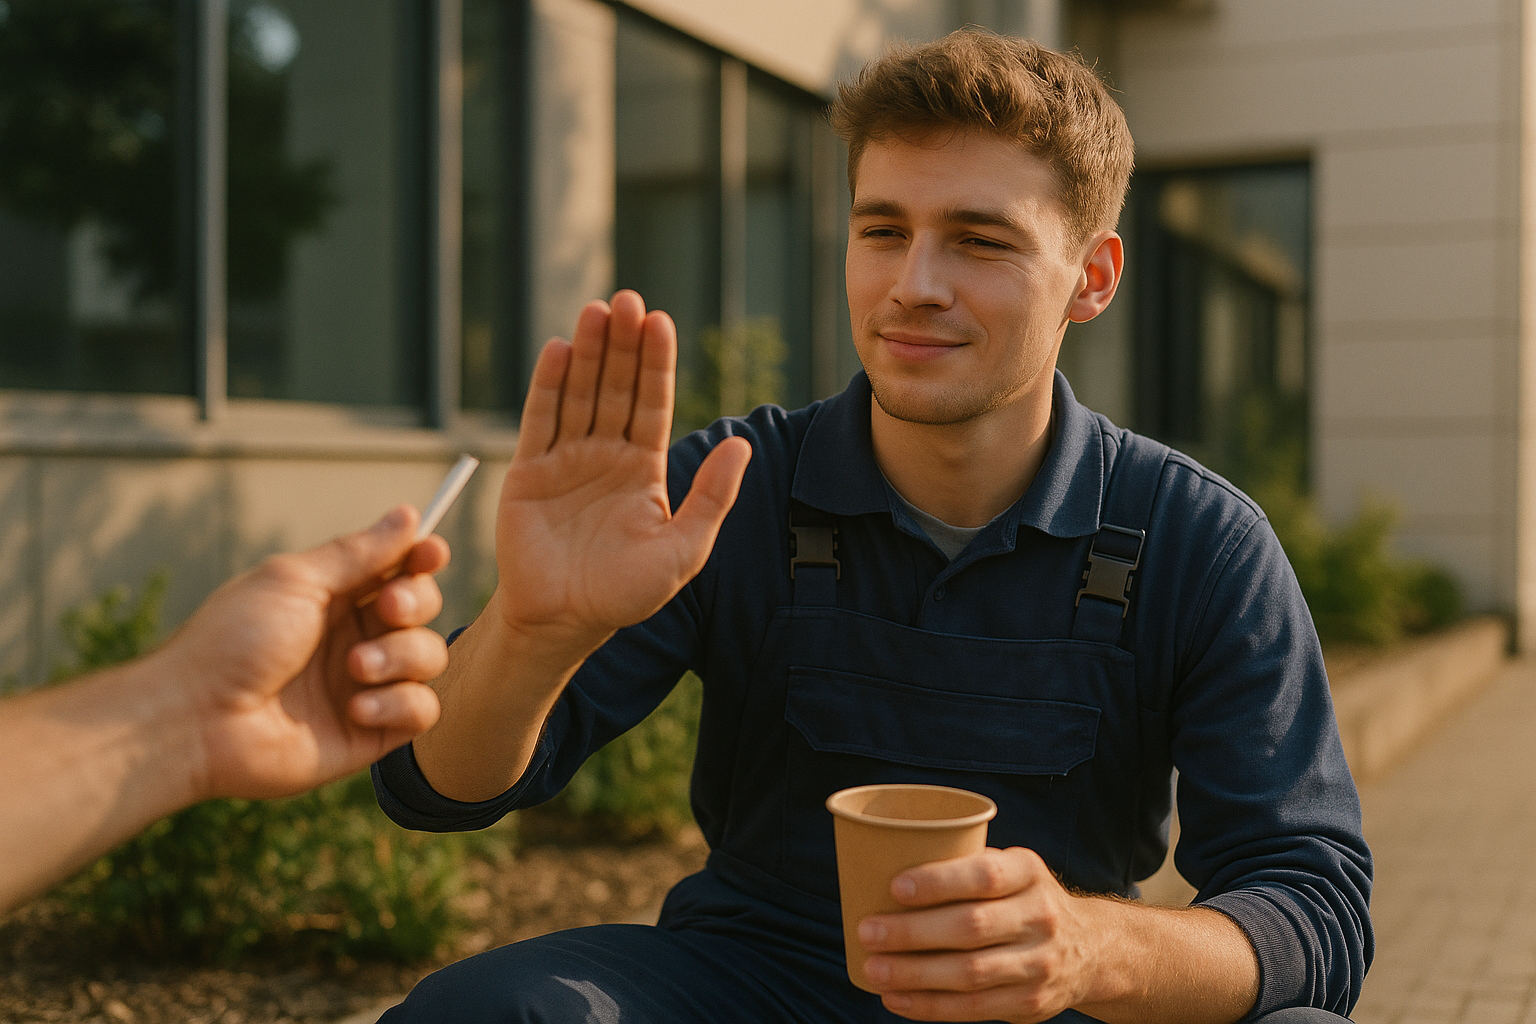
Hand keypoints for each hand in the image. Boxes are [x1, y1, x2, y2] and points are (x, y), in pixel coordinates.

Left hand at [154, 505, 451, 801]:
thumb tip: (410, 514)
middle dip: (415, 602)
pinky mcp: (372, 732)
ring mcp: (365, 685)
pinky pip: (422, 710)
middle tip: (387, 608)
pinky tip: (356, 708)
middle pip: (422, 608)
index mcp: (335, 597)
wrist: (197, 720)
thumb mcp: (296, 581)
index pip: (397, 570)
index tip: (431, 552)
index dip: (421, 558)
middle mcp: (355, 637)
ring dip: (400, 656)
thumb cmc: (233, 642)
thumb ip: (360, 552)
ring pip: (429, 656)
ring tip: (355, 667)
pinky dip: (398, 704)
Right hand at [493, 289, 751, 653]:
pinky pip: (539, 420)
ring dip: (588, 353)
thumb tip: (741, 445)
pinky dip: (548, 385)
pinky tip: (559, 349)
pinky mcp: (528, 472)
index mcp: (642, 468)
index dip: (655, 363)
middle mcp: (604, 455)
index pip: (651, 403)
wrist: (565, 622)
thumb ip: (711, 497)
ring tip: (596, 311)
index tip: (660, 322)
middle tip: (627, 299)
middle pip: (614, 387)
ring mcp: (565, 460)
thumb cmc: (626, 593)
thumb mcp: (684, 549)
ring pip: (579, 394)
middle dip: (622, 344)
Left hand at [858, 847, 1100, 1022]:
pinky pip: (973, 1009)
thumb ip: (965, 865)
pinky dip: (929, 1006)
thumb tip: (884, 863)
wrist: (1090, 949)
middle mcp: (1040, 917)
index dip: (939, 881)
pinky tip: (895, 998)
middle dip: (912, 932)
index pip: (985, 875)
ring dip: (914, 974)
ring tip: (873, 969)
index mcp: (1029, 872)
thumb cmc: (1022, 899)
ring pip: (969, 973)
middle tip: (867, 931)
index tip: (895, 888)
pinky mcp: (1030, 1003)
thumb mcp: (1011, 869)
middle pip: (970, 927)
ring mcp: (1039, 964)